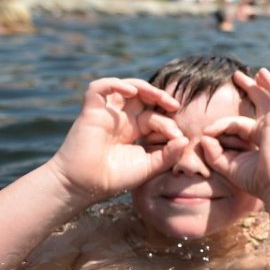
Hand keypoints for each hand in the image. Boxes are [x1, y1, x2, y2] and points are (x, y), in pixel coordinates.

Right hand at [48, 78, 185, 200]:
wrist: (84, 186)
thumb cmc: (115, 178)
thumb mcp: (148, 167)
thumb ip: (168, 155)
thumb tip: (185, 139)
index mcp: (135, 130)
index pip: (155, 116)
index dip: (168, 123)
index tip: (178, 137)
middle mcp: (122, 119)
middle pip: (142, 96)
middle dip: (160, 96)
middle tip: (174, 105)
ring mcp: (107, 114)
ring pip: (124, 87)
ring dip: (143, 87)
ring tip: (158, 95)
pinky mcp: (91, 111)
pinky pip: (99, 88)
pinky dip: (114, 83)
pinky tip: (130, 92)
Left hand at [200, 69, 269, 198]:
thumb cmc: (257, 182)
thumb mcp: (229, 167)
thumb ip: (215, 154)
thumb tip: (203, 138)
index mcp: (261, 140)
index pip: (237, 125)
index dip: (219, 127)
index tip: (205, 134)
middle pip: (261, 104)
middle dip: (250, 89)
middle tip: (237, 77)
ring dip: (265, 84)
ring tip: (259, 72)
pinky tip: (263, 74)